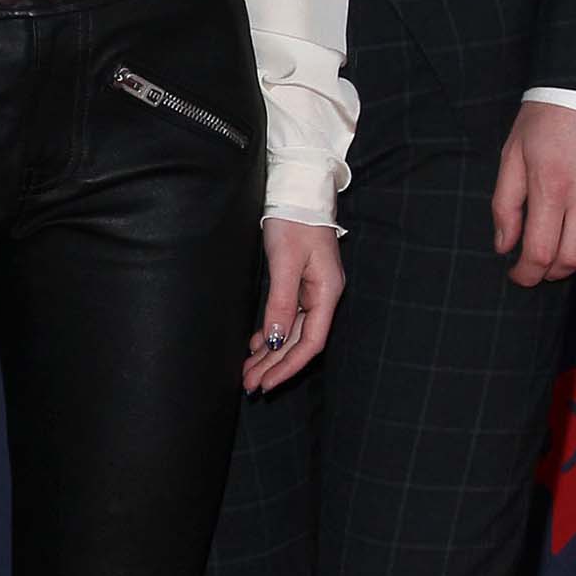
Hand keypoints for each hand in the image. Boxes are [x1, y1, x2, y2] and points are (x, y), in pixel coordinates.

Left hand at [243, 218, 343, 392]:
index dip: (289, 366)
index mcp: (327, 292)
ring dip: (271, 353)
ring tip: (248, 372)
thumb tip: (277, 341)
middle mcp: (323, 295)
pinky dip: (272, 333)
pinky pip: (287, 317)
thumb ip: (281, 302)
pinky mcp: (299, 282)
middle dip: (275, 365)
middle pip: (300, 341)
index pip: (311, 341)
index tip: (267, 383)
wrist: (296, 190)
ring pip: (292, 332)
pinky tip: (257, 345)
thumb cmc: (294, 220)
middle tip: (250, 385)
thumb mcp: (285, 261)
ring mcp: (312, 290)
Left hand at [492, 106, 575, 285]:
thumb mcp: (513, 154)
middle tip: (538, 267)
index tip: (517, 275)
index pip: (540, 252)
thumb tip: (504, 245)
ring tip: (562, 247)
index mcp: (551, 186)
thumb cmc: (547, 118)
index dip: (526, 274)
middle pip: (572, 259)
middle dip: (550, 272)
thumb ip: (505, 204)